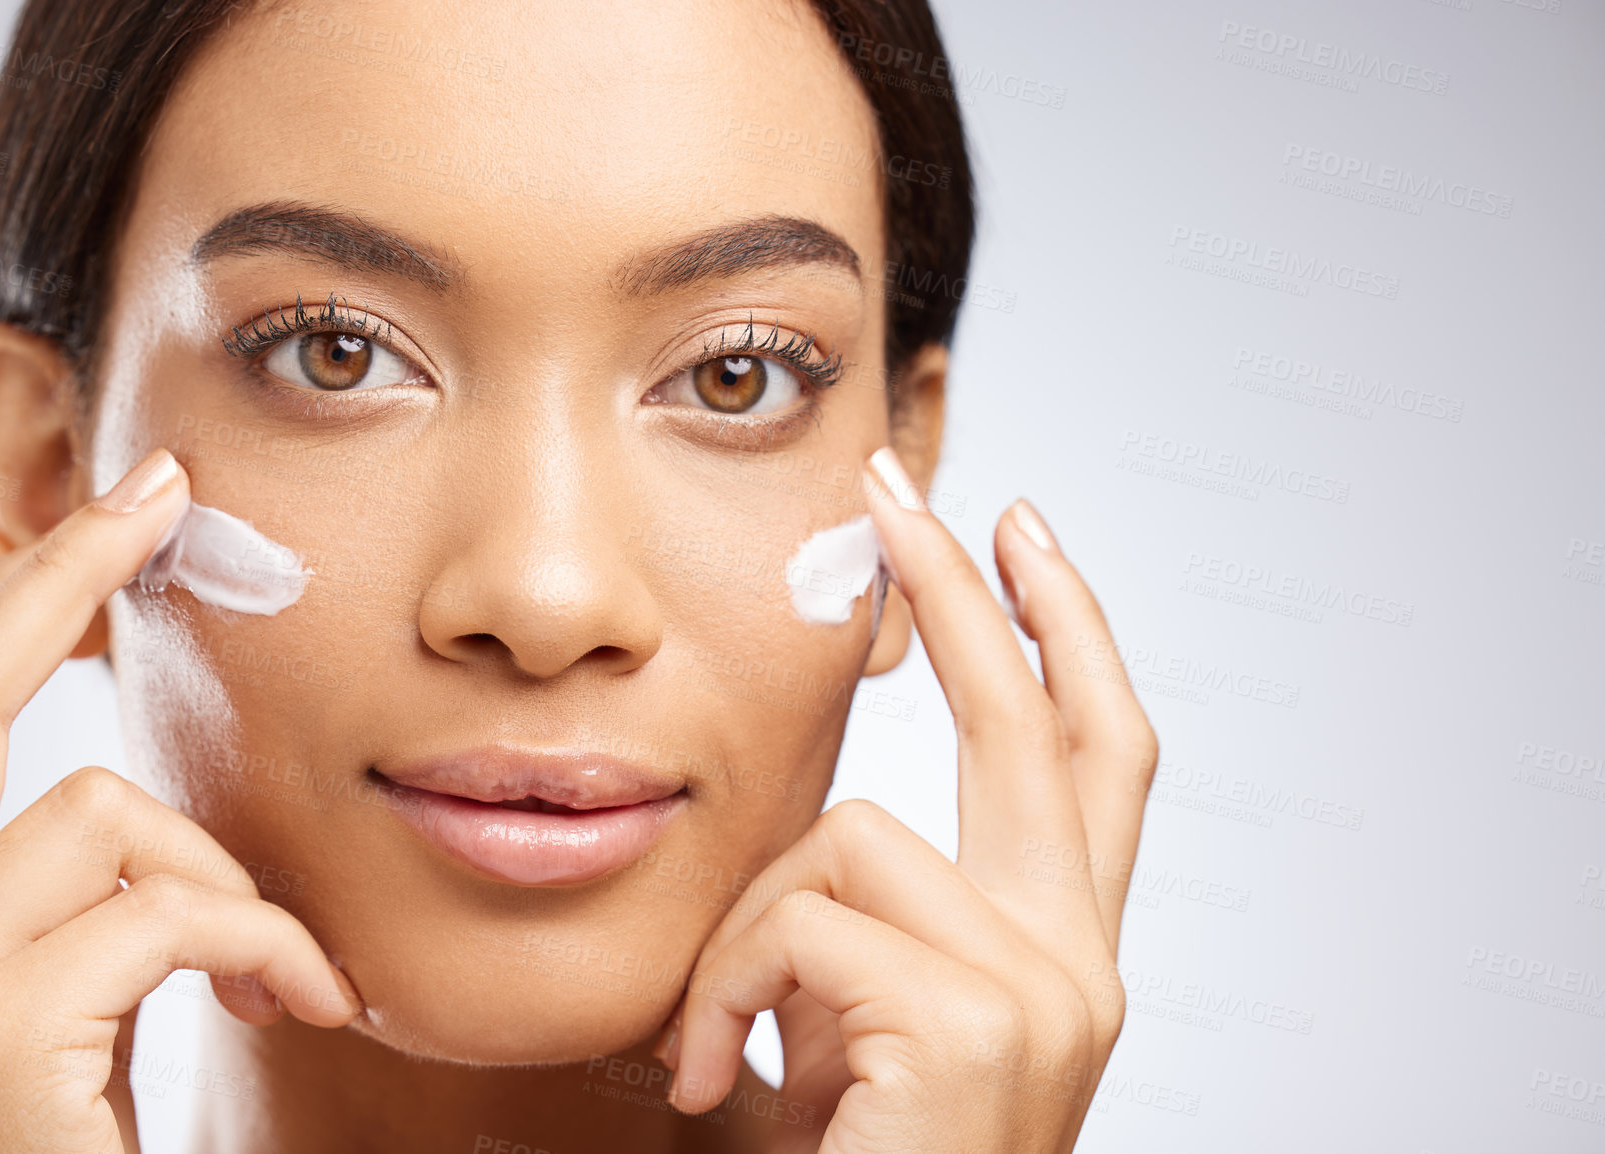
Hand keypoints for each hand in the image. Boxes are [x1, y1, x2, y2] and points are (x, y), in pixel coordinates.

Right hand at [0, 449, 360, 1153]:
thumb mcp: (75, 1024)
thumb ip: (86, 920)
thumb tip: (152, 819)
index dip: (3, 605)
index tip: (109, 514)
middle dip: (53, 570)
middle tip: (163, 490)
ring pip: (96, 807)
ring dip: (228, 876)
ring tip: (290, 970)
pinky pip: (167, 906)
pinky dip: (267, 942)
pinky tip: (307, 1006)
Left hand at [655, 447, 1157, 1152]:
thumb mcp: (855, 1027)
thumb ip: (864, 924)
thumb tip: (823, 820)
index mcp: (1059, 953)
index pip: (1098, 758)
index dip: (1068, 634)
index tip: (1019, 531)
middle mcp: (1081, 965)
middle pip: (1042, 726)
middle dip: (969, 590)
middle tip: (901, 484)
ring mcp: (1041, 994)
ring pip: (851, 833)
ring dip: (746, 932)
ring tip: (714, 1050)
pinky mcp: (975, 1024)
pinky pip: (798, 919)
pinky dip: (723, 991)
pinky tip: (717, 1084)